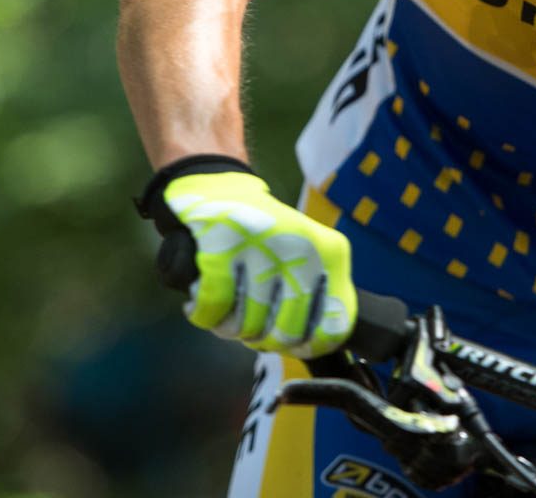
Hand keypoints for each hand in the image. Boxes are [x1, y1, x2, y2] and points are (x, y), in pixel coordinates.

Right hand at [135, 156, 356, 357]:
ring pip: (248, 326)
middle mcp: (302, 249)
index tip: (287, 342)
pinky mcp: (221, 249)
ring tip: (226, 307)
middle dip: (263, 339)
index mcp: (330, 253)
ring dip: (230, 327)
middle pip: (287, 333)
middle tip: (249, 324)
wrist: (220, 187)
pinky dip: (204, 315)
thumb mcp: (307, 257)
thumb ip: (317, 297)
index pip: (333, 325)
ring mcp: (262, 247)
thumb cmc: (266, 237)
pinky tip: (201, 304)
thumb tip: (314, 347)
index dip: (307, 345)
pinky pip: (214, 310)